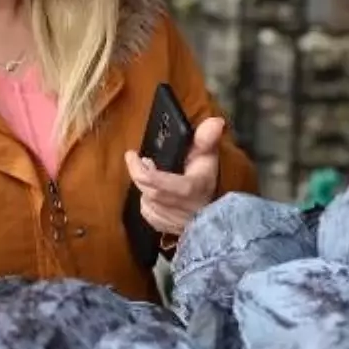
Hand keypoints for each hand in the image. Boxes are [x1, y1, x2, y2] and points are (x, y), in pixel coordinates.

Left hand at [125, 117, 224, 235]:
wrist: (214, 215)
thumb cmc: (206, 180)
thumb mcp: (208, 156)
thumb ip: (206, 139)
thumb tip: (216, 121)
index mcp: (190, 188)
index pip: (158, 183)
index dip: (140, 169)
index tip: (132, 154)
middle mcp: (181, 207)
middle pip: (150, 192)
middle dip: (141, 175)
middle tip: (141, 161)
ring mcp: (173, 220)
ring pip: (147, 204)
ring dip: (146, 188)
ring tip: (151, 175)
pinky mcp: (166, 228)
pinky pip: (149, 214)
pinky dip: (148, 202)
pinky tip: (156, 195)